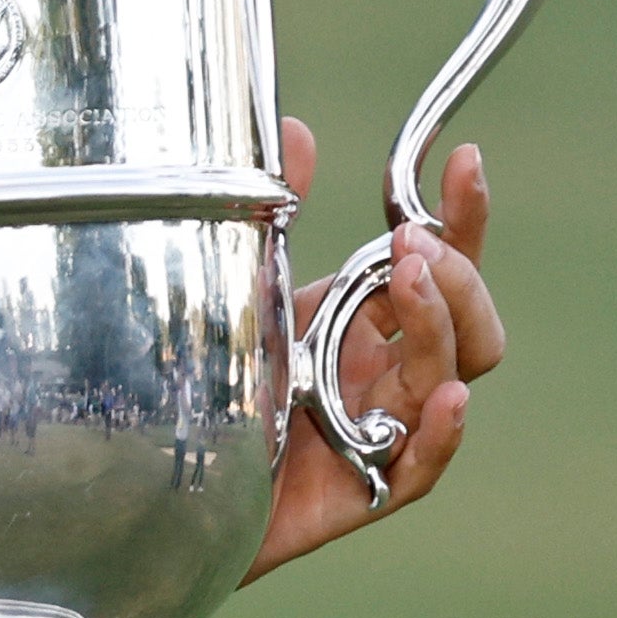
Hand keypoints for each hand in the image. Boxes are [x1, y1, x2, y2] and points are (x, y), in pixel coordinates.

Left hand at [245, 121, 504, 581]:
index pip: (440, 265)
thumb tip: (292, 127)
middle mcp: (381, 374)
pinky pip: (420, 467)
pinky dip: (441, 433)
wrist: (147, 489)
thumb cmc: (199, 387)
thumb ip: (267, 213)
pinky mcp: (357, 490)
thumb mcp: (233, 286)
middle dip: (453, 275)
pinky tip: (448, 397)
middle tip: (407, 249)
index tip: (464, 160)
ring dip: (443, 327)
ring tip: (410, 282)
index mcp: (362, 320)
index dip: (461, 216)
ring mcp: (376, 431)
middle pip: (469, 324)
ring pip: (451, 379)